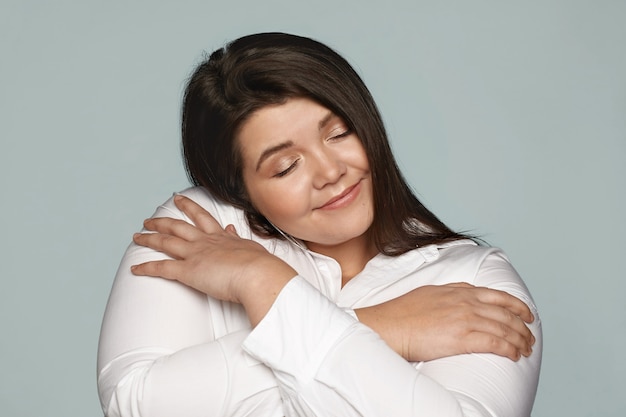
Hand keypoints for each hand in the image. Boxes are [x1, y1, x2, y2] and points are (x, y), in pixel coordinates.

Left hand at [131, 195, 295, 324]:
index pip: (202, 219)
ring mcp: (196, 255)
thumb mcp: (252, 248)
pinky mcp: (189, 271)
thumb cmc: (261, 266)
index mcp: (222, 237)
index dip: (189, 208)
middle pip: (178, 227)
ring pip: (166, 242)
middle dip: (163, 221)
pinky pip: (162, 268)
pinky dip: (147, 268)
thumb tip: (232, 230)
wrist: (259, 274)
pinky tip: (135, 269)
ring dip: (150, 238)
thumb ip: (239, 240)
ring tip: (137, 236)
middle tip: (150, 217)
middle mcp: (206, 242)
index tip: (180, 200)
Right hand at [355, 283, 534, 361]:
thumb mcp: (430, 292)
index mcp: (458, 291)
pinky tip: (514, 355)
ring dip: (519, 340)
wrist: (389, 325)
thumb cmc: (402, 313)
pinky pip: (495, 343)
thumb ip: (450, 292)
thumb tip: (462, 294)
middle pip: (505, 313)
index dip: (516, 305)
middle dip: (522, 326)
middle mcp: (465, 302)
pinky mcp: (462, 338)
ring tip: (526, 349)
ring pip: (504, 328)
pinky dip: (509, 349)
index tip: (527, 314)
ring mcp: (465, 319)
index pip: (497, 295)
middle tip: (530, 337)